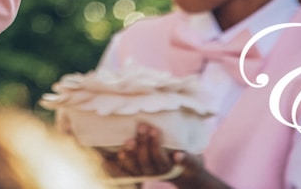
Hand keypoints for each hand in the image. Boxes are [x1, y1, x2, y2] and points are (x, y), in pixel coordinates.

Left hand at [100, 123, 229, 187]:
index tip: (155, 130)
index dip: (156, 145)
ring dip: (129, 153)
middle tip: (142, 127)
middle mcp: (156, 173)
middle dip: (143, 144)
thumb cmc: (190, 163)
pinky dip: (116, 166)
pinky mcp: (137, 170)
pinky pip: (125, 171)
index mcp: (169, 169)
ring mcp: (146, 172)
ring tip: (127, 140)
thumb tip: (178, 155)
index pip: (160, 159)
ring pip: (134, 167)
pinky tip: (106, 159)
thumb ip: (188, 159)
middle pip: (146, 162)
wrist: (185, 174)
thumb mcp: (194, 161)